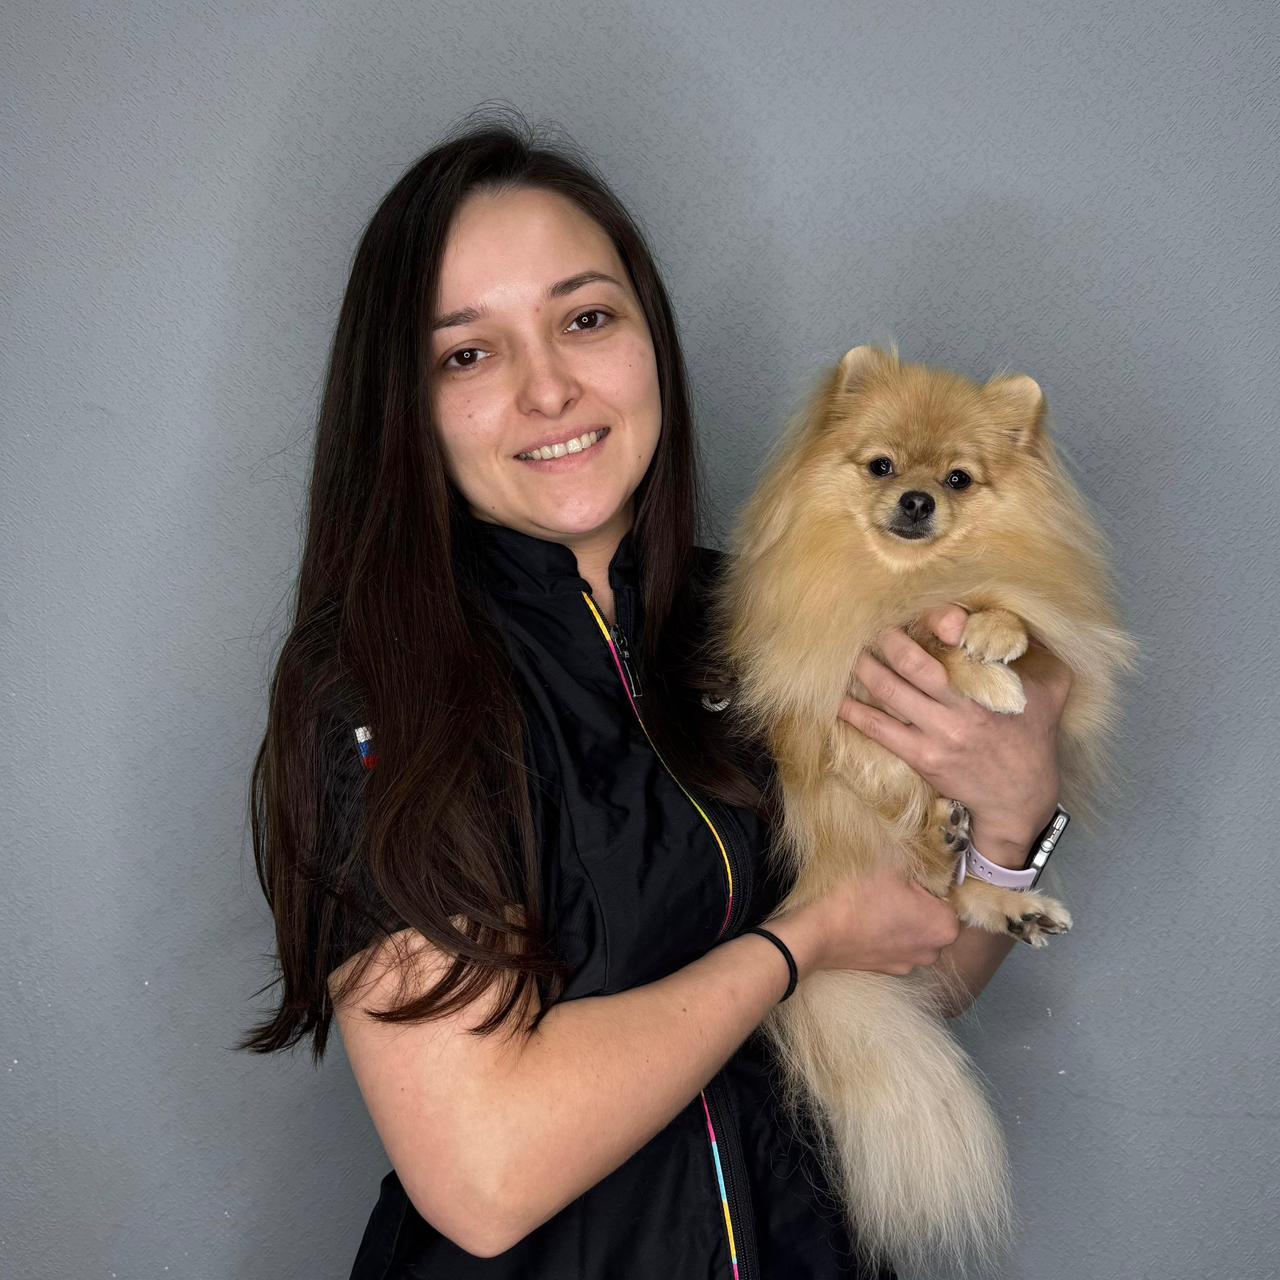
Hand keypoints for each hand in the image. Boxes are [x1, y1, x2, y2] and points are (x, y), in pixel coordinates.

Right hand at [768, 866, 961, 978]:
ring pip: (915, 933)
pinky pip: (897, 947)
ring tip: (877, 905)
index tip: (906, 876)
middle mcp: (935, 951)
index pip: (947, 895)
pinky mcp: (889, 972)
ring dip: (903, 920)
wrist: (819, 934)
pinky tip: (868, 922)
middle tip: (891, 888)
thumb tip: (924, 859)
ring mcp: (910, 965)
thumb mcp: (890, 863)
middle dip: (918, 903)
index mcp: (945, 925)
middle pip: (933, 917)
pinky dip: (888, 935)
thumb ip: (916, 861)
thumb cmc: (859, 896)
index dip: (927, 882)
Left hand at [837, 604, 1072, 860]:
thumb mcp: (1051, 689)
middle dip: (888, 640)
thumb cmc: (1033, 736)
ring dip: (865, 670)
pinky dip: (854, 713)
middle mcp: (963, 708)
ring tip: (848, 652)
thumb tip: (1019, 617)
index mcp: (993, 684)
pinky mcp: (921, 758)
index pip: (963, 642)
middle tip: (870, 624)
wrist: (1019, 798)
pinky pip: (879, 730)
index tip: (916, 609)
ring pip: (890, 693)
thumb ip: (1036, 651)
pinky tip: (836, 698)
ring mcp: (939, 734)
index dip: (938, 620)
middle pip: (914, 665)